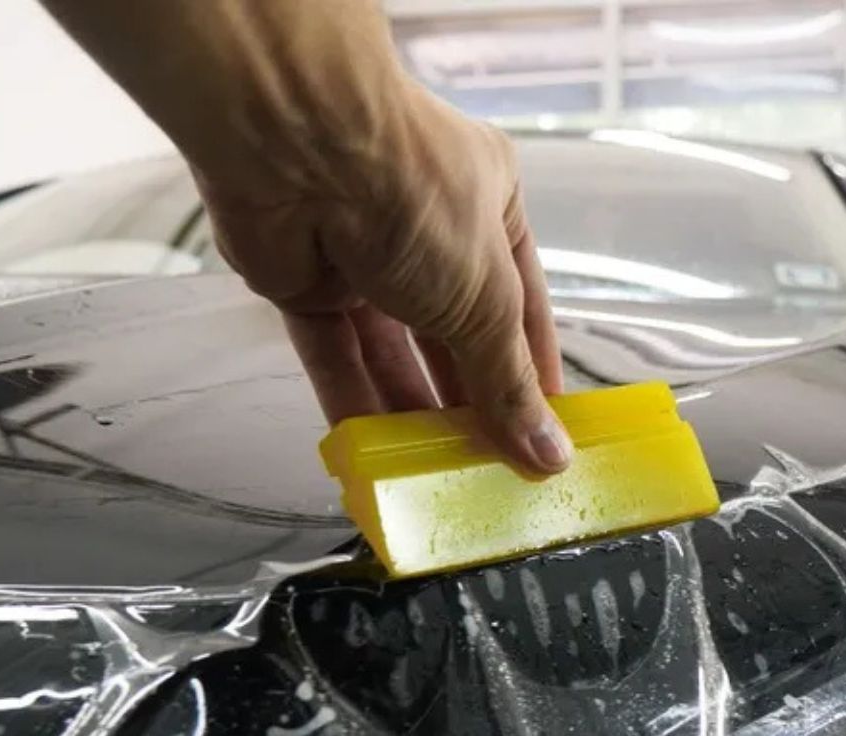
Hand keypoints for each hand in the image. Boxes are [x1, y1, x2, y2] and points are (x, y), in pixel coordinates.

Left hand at [196, 86, 569, 473]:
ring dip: (411, 412)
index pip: (520, 305)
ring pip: (392, 352)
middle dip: (468, 401)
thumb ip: (509, 382)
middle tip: (487, 469)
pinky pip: (335, 356)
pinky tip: (373, 457)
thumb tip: (549, 453)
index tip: (541, 437)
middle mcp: (428, 228)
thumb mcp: (485, 296)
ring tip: (434, 478)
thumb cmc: (413, 191)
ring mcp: (363, 255)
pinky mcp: (305, 282)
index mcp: (491, 206)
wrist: (296, 147)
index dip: (530, 373)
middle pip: (454, 335)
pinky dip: (352, 403)